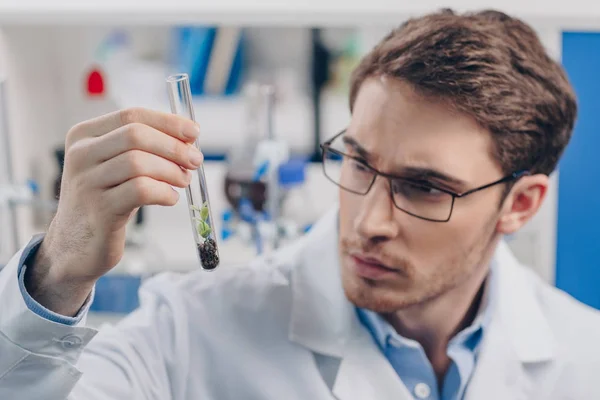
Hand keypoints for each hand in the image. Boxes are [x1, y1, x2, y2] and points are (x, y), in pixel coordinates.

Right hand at [26, 108, 202, 315]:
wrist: (74, 245)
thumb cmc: (103, 201)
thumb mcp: (116, 167)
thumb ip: (144, 148)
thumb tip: (188, 137)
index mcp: (84, 136)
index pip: (131, 115)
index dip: (168, 122)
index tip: (194, 131)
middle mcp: (81, 155)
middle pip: (136, 135)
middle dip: (174, 146)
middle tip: (195, 160)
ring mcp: (87, 183)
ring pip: (139, 163)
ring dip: (171, 171)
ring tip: (183, 180)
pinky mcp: (100, 210)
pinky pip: (141, 191)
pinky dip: (164, 192)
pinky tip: (170, 198)